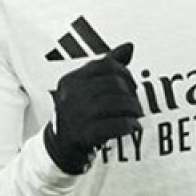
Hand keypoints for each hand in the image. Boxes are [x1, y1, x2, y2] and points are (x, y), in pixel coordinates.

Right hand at [44, 43, 141, 174]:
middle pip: (114, 84)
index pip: (105, 64)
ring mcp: (77, 115)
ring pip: (117, 103)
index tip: (132, 85)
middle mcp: (71, 94)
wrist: (60, 148)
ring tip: (136, 115)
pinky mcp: (84, 135)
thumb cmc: (80, 113)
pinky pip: (116, 125)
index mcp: (71, 79)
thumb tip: (129, 47)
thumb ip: (106, 66)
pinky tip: (133, 127)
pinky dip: (129, 125)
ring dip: (134, 109)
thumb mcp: (86, 87)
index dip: (125, 72)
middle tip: (136, 104)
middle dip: (131, 93)